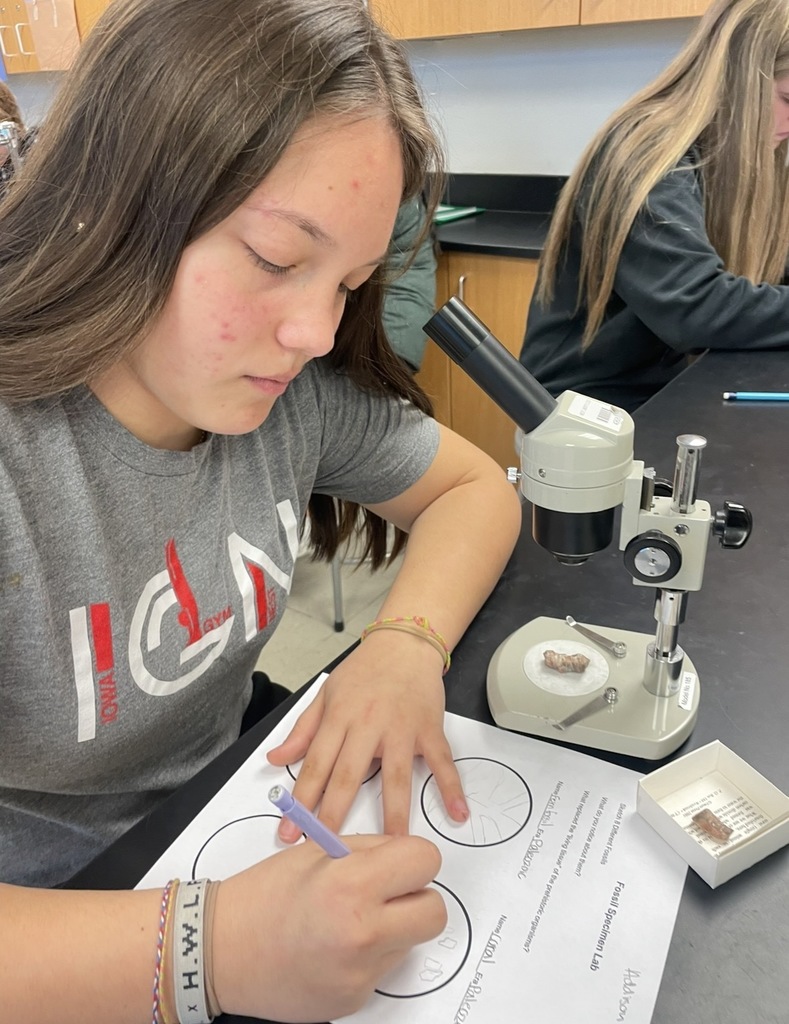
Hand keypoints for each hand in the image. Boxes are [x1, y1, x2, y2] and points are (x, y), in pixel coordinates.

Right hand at [211, 834, 446, 1021]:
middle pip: (436, 911)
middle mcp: (362, 932)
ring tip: (352, 919)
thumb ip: (371, 851)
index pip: (426, 862)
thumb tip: (407, 857)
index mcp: (352, 884)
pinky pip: (385, 969)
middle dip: (417, 897)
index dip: (415, 858)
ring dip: (395, 928)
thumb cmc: (265, 895)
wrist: (222, 950)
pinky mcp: (355, 999)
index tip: (399, 862)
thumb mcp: (319, 851)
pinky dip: (370, 955)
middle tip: (389, 892)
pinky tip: (336, 946)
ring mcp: (360, 973)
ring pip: (412, 942)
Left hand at [266, 631, 468, 838]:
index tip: (287, 830)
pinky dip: (452, 787)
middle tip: (325, 851)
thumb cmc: (362, 671)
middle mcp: (369, 724)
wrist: (404, 643)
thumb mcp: (325, 695)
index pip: (317, 764)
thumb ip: (302, 731)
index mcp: (340, 717)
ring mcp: (402, 728)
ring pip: (395, 776)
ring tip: (389, 848)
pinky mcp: (430, 729)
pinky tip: (458, 813)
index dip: (301, 799)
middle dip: (334, 815)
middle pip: (349, 775)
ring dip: (393, 813)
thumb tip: (275, 760)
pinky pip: (441, 762)